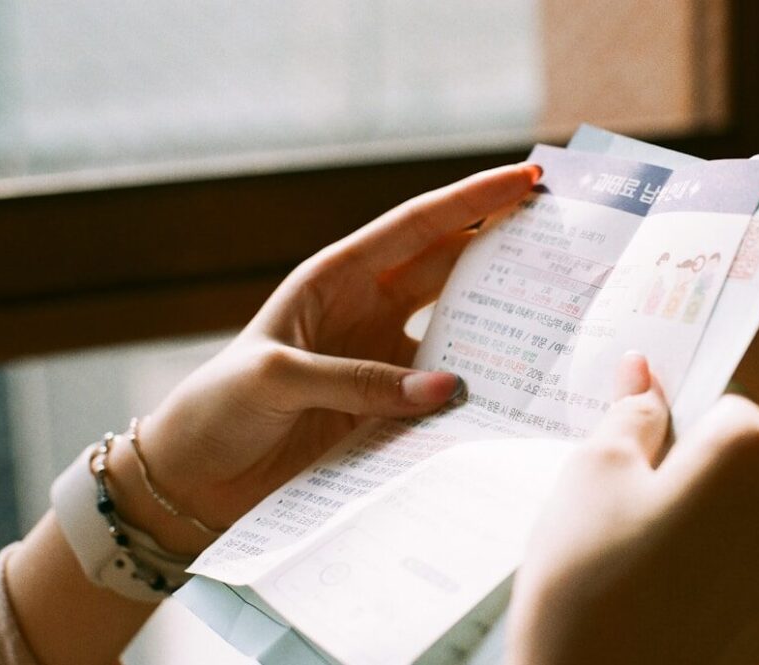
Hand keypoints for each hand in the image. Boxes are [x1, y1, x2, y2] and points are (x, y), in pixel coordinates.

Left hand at [110, 163, 540, 551]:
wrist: (194, 478)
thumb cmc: (220, 408)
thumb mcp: (280, 379)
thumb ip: (361, 380)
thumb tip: (449, 388)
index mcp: (336, 278)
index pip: (417, 226)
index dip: (473, 200)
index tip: (526, 178)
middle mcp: (366, 310)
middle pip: (448, 266)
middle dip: (502, 246)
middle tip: (564, 237)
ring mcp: (381, 357)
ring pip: (455, 325)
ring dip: (499, 318)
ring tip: (556, 312)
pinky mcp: (386, 405)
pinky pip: (441, 388)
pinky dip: (476, 386)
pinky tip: (511, 388)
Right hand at [506, 353, 758, 664]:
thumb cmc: (589, 584)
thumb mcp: (593, 473)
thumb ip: (630, 412)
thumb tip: (642, 371)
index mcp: (754, 452)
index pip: (722, 400)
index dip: (672, 416)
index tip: (632, 439)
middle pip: (738, 458)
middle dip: (686, 468)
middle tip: (618, 501)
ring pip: (740, 513)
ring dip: (695, 518)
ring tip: (629, 553)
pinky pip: (741, 566)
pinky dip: (705, 566)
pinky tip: (652, 590)